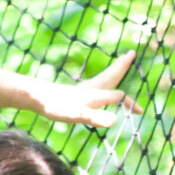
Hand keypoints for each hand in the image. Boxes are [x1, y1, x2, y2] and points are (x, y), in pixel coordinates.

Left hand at [22, 51, 138, 130]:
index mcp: (95, 94)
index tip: (140, 111)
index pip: (118, 96)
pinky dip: (101, 82)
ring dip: (113, 71)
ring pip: (102, 78)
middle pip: (110, 75)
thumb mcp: (77, 115)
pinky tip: (96, 88)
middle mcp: (90, 89)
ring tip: (120, 64)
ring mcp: (81, 90)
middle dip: (121, 66)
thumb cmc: (55, 107)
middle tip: (131, 53)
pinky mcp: (73, 93)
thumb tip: (115, 121)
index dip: (129, 103)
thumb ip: (96, 117)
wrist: (33, 97)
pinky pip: (93, 85)